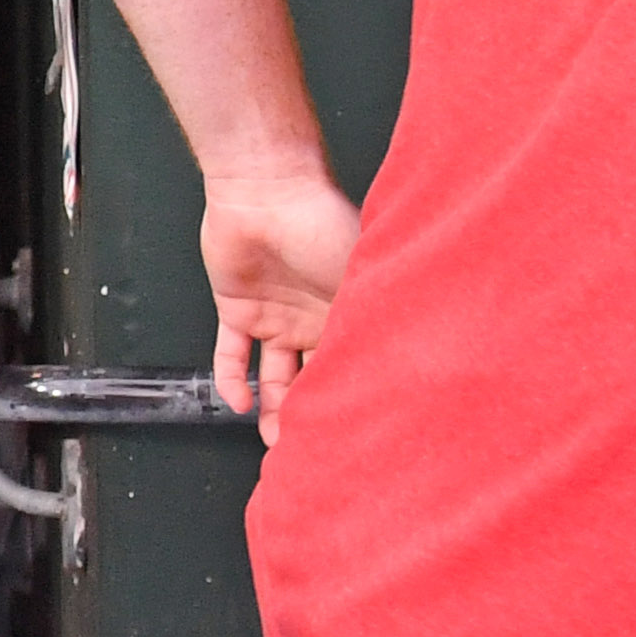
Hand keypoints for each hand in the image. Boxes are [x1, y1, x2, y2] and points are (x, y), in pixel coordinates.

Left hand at [200, 166, 357, 448]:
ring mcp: (274, 315)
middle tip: (312, 447)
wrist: (266, 188)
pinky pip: (231, 354)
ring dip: (271, 408)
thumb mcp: (361, 277)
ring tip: (275, 439)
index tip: (352, 430)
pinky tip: (237, 403)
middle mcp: (311, 319)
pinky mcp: (237, 309)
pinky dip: (231, 380)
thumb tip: (404, 366)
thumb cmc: (321, 221)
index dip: (346, 396)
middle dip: (310, 413)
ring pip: (272, 375)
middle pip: (310, 378)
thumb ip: (372, 319)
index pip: (346, 365)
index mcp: (345, 312)